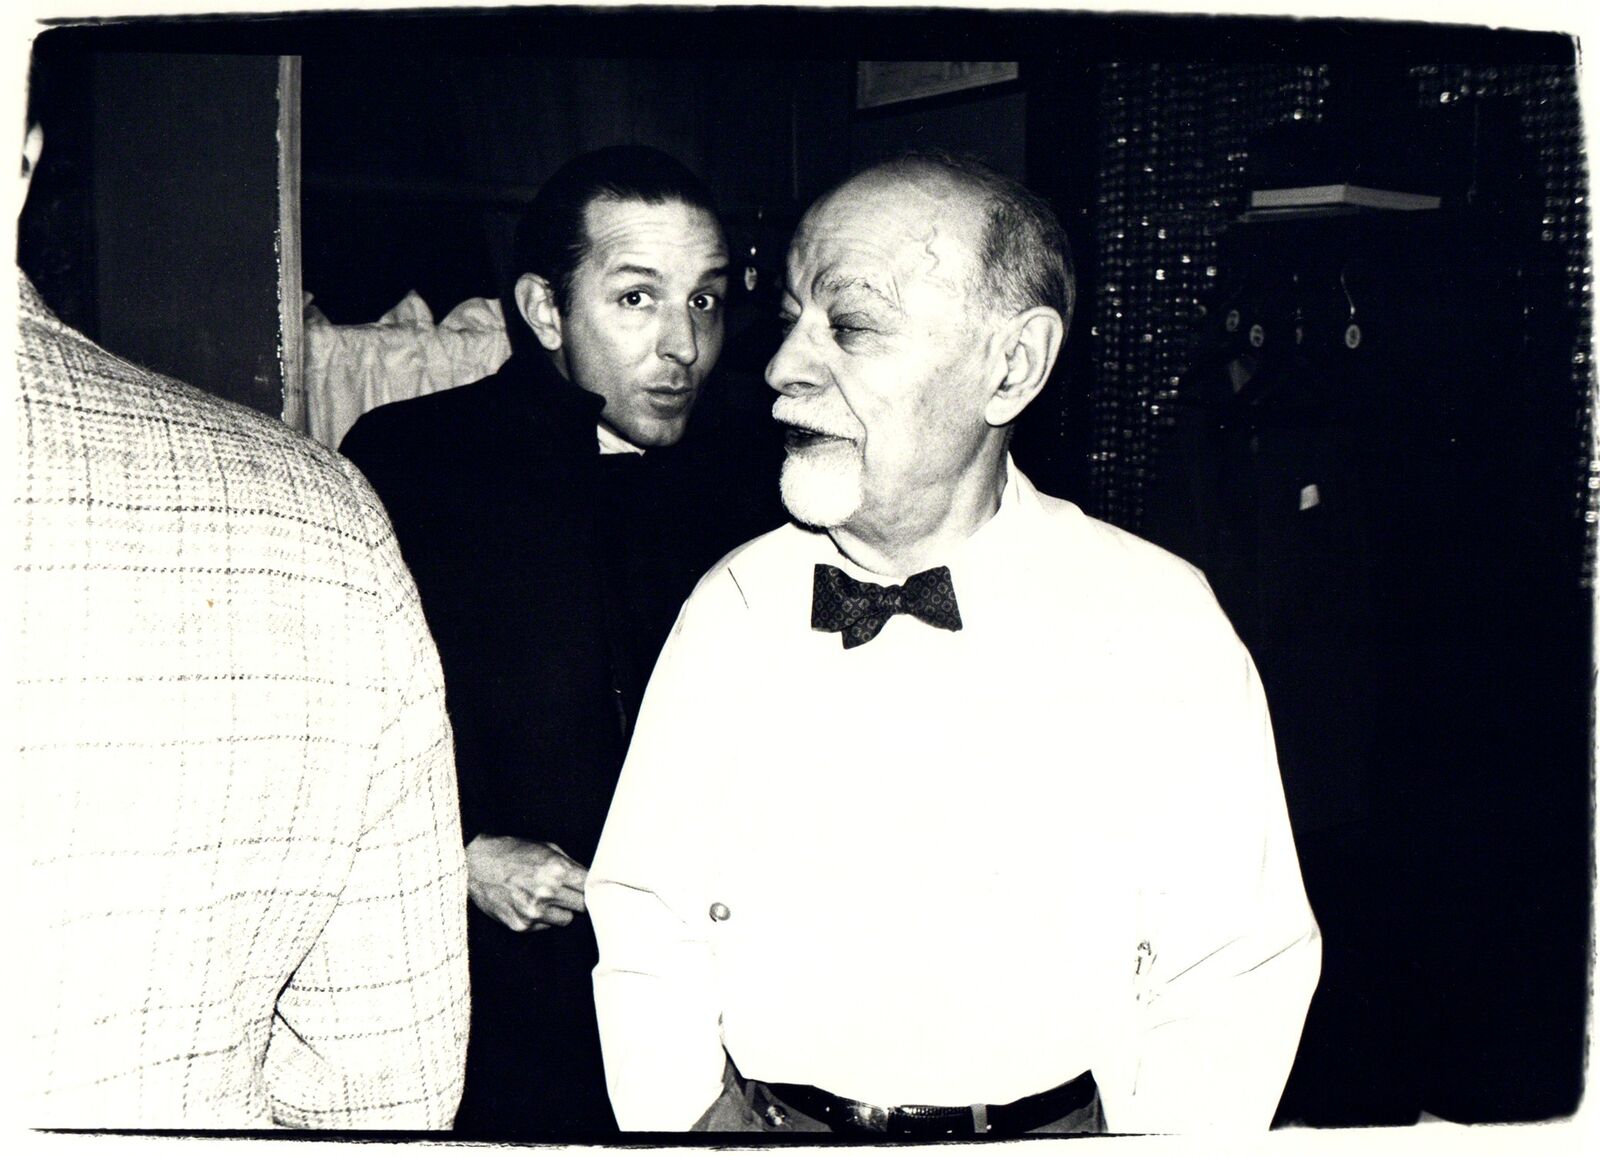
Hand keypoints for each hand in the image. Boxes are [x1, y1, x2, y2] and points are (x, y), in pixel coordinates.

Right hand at [465, 834, 587, 931]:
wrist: (474, 863)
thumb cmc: (512, 851)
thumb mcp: (546, 847)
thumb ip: (570, 865)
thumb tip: (591, 879)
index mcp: (556, 870)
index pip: (590, 888)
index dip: (591, 887)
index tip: (590, 888)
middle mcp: (546, 893)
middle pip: (582, 906)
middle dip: (577, 899)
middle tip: (566, 891)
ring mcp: (533, 912)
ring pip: (566, 920)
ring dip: (560, 910)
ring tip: (544, 896)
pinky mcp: (521, 925)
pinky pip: (545, 927)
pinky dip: (542, 918)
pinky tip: (528, 902)